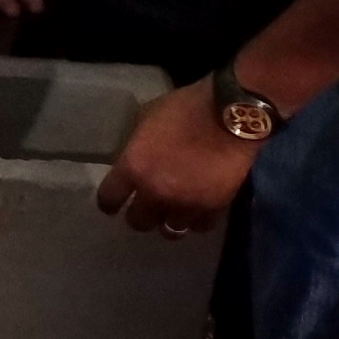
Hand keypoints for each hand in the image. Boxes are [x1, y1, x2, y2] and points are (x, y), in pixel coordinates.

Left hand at [96, 77, 258, 237]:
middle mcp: (155, 192)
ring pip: (170, 230)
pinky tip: (197, 209)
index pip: (108, 200)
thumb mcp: (148, 117)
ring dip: (168, 219)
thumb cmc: (186, 107)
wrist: (231, 113)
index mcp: (134, 167)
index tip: (113, 203)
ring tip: (173, 210)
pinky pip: (199, 226)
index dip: (109, 203)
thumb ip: (137, 144)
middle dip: (140, 214)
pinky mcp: (213, 208)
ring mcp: (185, 204)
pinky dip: (196, 219)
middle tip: (146, 206)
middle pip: (138, 222)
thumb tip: (134, 156)